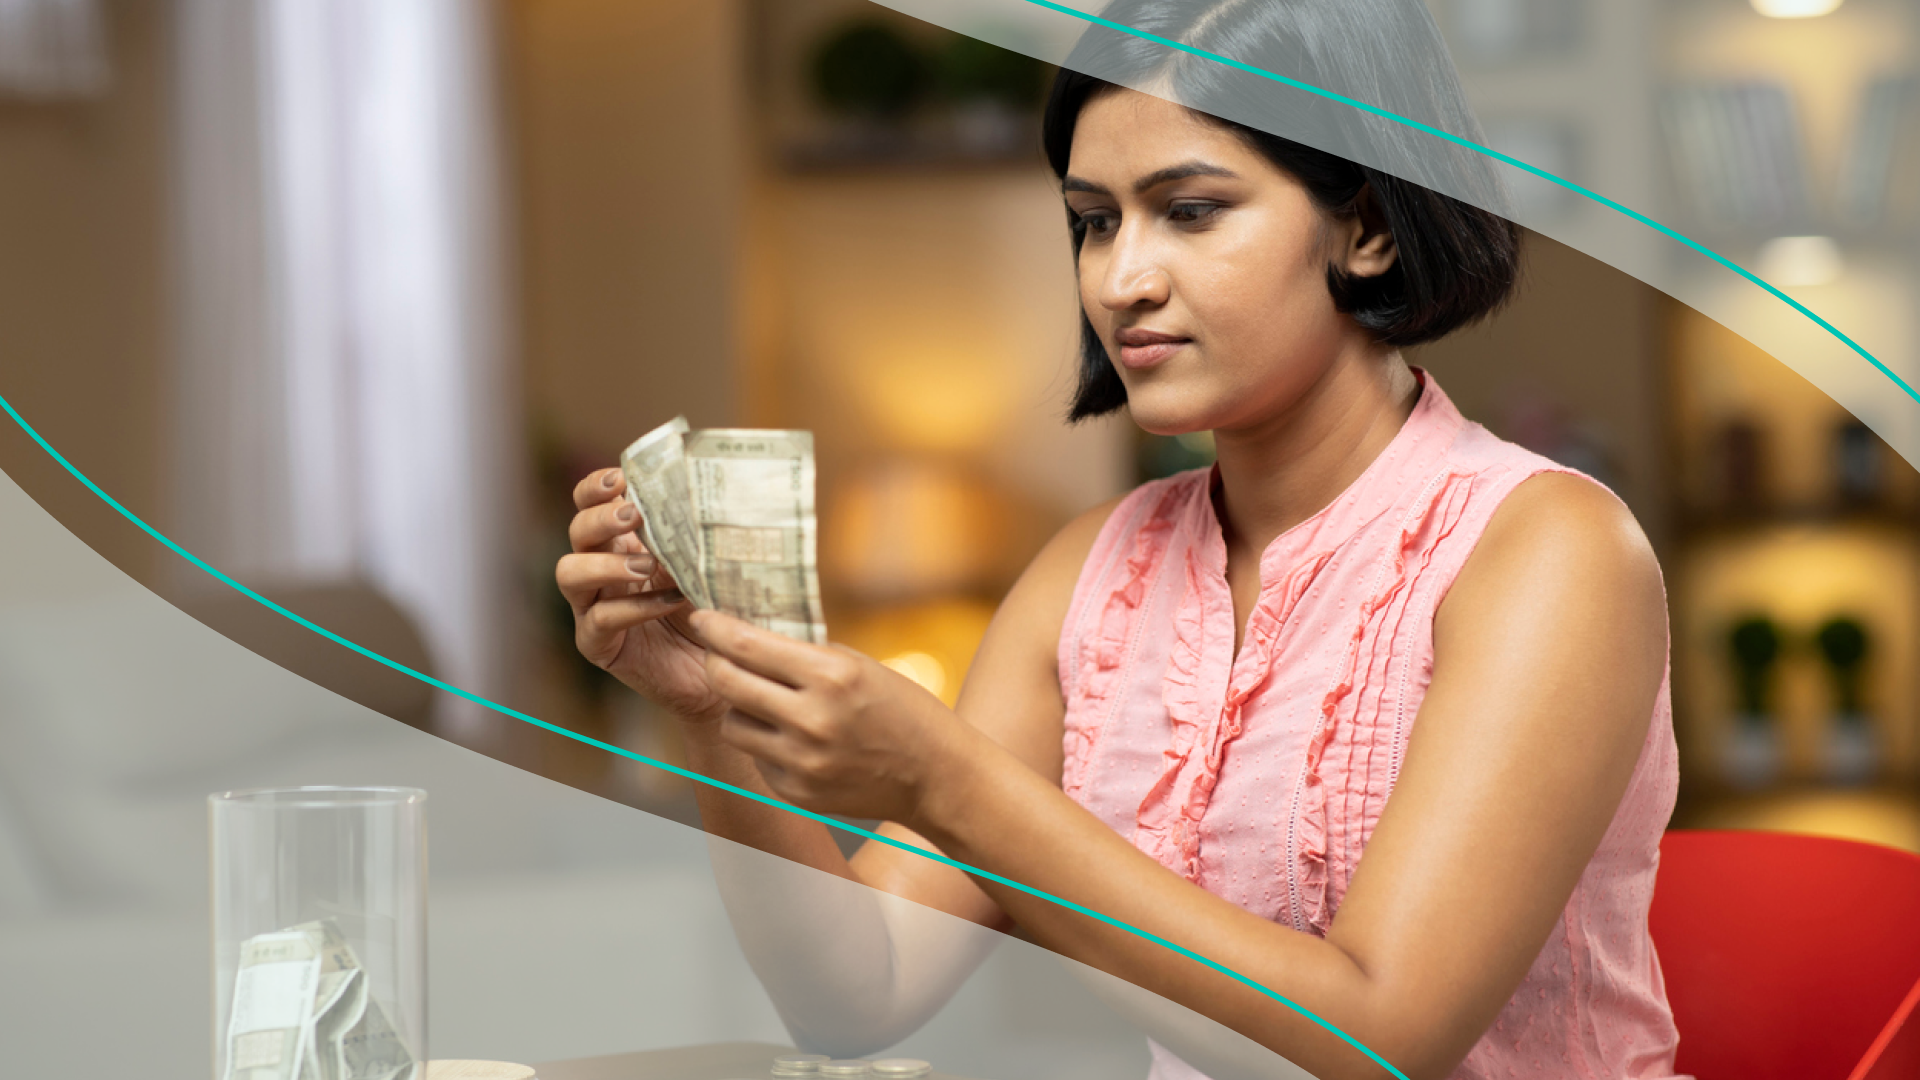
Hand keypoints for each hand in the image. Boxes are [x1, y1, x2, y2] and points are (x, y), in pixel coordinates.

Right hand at [555, 467, 728, 722]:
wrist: (721, 669)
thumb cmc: (713, 609)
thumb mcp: (706, 564)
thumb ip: (697, 536)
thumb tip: (715, 500)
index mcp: (621, 542)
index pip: (589, 502)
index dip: (596, 486)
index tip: (621, 478)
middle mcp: (599, 569)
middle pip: (577, 530)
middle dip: (601, 517)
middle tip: (633, 515)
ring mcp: (592, 607)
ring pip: (570, 572)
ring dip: (606, 563)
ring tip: (645, 565)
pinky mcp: (598, 643)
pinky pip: (601, 619)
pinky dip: (635, 607)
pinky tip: (669, 602)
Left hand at [690, 608, 971, 822]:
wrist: (933, 775)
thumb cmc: (901, 710)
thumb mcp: (859, 666)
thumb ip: (804, 655)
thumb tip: (747, 639)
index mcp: (831, 676)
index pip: (747, 646)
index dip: (714, 628)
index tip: (701, 619)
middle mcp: (812, 720)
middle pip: (726, 684)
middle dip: (714, 663)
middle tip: (716, 655)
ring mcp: (802, 761)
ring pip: (733, 725)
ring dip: (741, 708)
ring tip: (770, 703)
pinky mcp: (797, 791)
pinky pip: (758, 758)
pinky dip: (768, 743)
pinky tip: (799, 739)